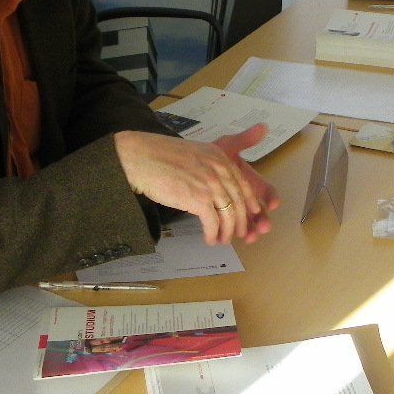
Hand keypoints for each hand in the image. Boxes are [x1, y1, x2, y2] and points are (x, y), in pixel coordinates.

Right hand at [113, 124, 279, 244]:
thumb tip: (212, 185)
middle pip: (239, 201)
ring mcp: (210, 185)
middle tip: (239, 233)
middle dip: (240, 221)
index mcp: (219, 156)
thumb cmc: (160, 155)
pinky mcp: (198, 200)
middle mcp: (219, 170)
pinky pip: (213, 223)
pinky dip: (213, 234)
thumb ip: (208, 165)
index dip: (249, 201)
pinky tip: (209, 239)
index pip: (243, 182)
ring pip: (229, 215)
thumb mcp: (193, 153)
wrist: (141, 158)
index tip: (252, 213)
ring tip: (222, 240)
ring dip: (227, 231)